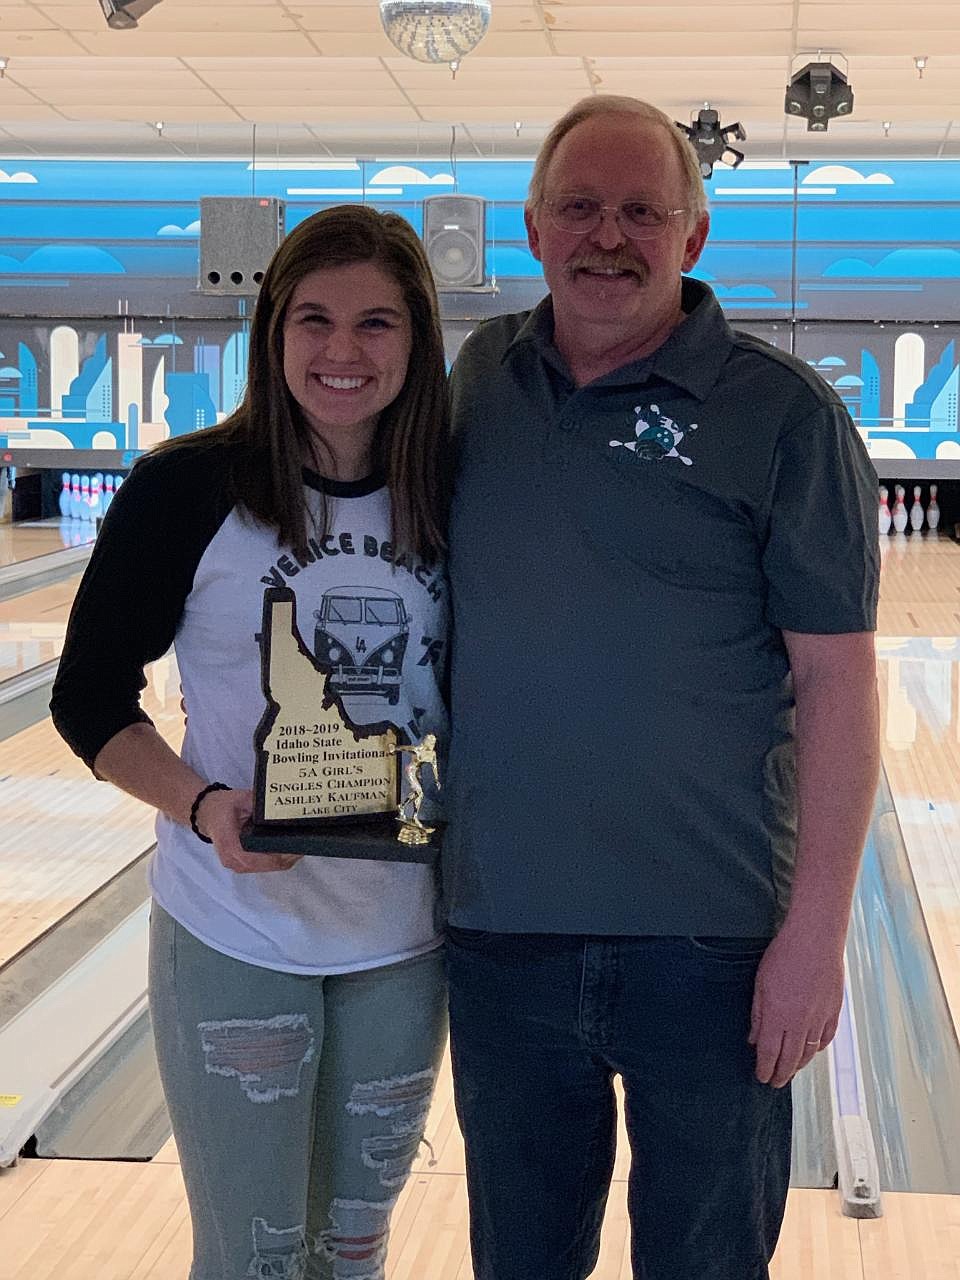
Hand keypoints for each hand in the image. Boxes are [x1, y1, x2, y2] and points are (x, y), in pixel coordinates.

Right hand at [196, 787, 302, 873]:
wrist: (207, 814)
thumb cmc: (223, 806)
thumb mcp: (241, 799)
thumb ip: (259, 804)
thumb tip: (281, 807)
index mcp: (230, 844)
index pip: (260, 857)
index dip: (281, 853)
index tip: (297, 844)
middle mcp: (233, 860)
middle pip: (269, 865)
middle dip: (289, 855)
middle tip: (306, 841)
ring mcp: (237, 865)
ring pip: (269, 868)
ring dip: (285, 858)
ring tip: (300, 843)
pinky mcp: (242, 865)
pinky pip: (265, 866)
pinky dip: (278, 859)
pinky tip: (289, 848)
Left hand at [748, 925, 844, 1087]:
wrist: (815, 940)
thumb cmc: (783, 956)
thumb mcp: (760, 984)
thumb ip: (758, 1015)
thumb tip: (754, 1039)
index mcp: (778, 1017)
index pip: (770, 1053)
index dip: (765, 1068)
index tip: (761, 1077)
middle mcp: (800, 1023)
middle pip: (790, 1058)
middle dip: (782, 1074)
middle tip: (775, 1083)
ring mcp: (819, 1019)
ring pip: (809, 1052)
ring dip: (799, 1064)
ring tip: (791, 1071)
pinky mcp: (834, 1011)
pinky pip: (825, 1038)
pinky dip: (818, 1049)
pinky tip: (812, 1051)